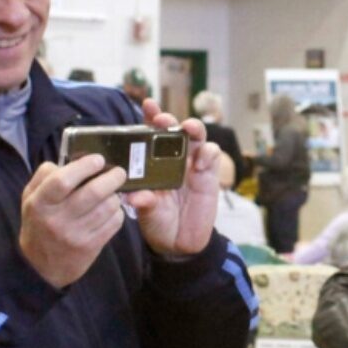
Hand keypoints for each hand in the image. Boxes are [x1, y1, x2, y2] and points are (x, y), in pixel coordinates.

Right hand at [19, 154, 128, 288]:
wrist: (40, 266)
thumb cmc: (38, 223)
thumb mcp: (30, 198)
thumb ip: (44, 176)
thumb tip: (69, 160)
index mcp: (40, 203)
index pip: (63, 180)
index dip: (84, 166)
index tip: (98, 160)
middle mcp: (56, 219)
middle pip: (92, 193)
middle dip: (111, 178)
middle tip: (119, 172)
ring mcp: (74, 235)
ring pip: (107, 207)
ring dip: (116, 196)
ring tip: (114, 192)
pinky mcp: (90, 247)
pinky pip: (113, 224)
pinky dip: (118, 213)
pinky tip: (113, 210)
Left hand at [123, 99, 219, 257]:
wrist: (179, 243)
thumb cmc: (158, 221)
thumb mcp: (147, 212)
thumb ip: (144, 202)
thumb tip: (135, 197)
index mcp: (154, 162)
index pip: (152, 134)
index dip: (151, 117)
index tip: (148, 105)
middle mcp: (173, 158)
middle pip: (175, 130)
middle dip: (170, 119)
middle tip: (164, 119)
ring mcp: (193, 165)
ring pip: (197, 137)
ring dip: (194, 129)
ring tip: (188, 128)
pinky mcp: (210, 175)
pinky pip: (212, 155)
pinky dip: (208, 153)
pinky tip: (202, 161)